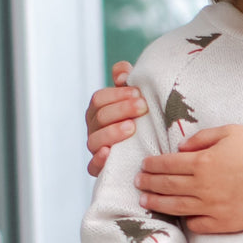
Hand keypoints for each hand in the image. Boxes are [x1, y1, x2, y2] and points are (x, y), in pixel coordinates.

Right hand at [86, 61, 146, 177]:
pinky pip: (92, 167)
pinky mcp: (100, 169)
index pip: (99, 99)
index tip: (138, 93)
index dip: (117, 95)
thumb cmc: (141, 117)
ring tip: (132, 128)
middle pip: (99, 117)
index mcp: (99, 110)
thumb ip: (126, 78)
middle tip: (143, 107)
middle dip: (121, 110)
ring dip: (112, 132)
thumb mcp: (135, 96)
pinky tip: (109, 153)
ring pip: (94, 140)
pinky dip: (98, 160)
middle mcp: (94, 128)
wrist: (151, 149)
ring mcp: (96, 148)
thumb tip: (122, 74)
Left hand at [138, 125, 242, 233]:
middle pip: (166, 186)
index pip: (166, 165)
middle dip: (148, 184)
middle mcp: (202, 186)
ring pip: (176, 207)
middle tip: (138, 183)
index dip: (151, 165)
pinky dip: (187, 221)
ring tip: (145, 201)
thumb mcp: (229, 131)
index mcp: (201, 162)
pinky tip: (181, 217)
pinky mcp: (225, 222)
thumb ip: (201, 138)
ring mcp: (212, 206)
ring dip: (157, 204)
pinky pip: (198, 225)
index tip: (143, 166)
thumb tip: (180, 147)